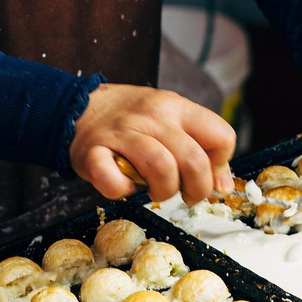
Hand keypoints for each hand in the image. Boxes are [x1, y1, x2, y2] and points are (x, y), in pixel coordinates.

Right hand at [70, 84, 235, 204]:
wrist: (78, 106)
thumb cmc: (133, 121)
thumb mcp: (173, 121)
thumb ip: (202, 149)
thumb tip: (223, 187)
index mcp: (177, 108)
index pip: (221, 137)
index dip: (219, 165)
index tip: (206, 175)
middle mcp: (153, 117)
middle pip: (194, 160)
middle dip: (197, 189)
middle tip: (186, 194)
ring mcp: (122, 133)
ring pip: (161, 167)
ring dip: (164, 190)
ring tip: (156, 190)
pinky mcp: (93, 153)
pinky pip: (113, 182)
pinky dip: (121, 191)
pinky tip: (123, 185)